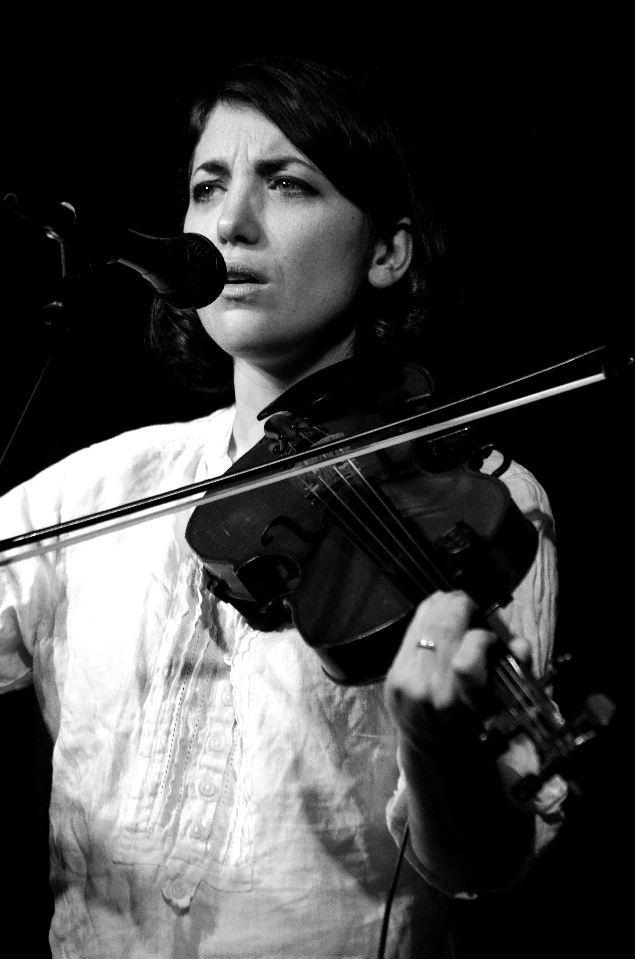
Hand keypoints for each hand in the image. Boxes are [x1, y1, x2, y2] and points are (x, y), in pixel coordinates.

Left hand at [385, 590, 531, 750]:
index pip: (465, 664)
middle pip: (442, 631)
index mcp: (461, 706)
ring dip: (442, 605)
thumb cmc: (471, 722)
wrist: (430, 744)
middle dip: (459, 606)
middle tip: (470, 604)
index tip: (488, 637)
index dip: (481, 639)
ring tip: (454, 602)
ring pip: (425, 624)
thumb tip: (520, 645)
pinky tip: (436, 612)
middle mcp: (430, 694)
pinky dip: (425, 616)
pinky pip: (410, 631)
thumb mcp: (498, 703)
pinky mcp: (392, 673)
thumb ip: (515, 670)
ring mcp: (407, 682)